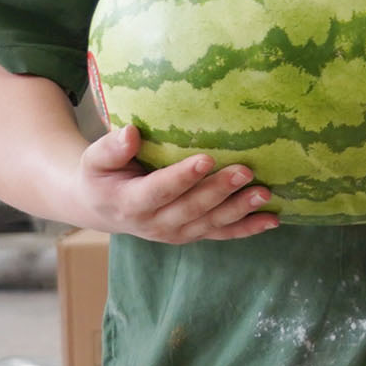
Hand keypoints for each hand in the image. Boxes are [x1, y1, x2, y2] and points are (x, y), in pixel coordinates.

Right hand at [76, 122, 277, 243]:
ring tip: (264, 193)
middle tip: (245, 171)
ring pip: (211, 223)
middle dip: (220, 191)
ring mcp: (176, 232)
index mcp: (130, 203)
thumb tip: (130, 131)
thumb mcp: (94, 159)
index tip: (206, 159)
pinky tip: (271, 220)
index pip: (159, 190)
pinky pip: (221, 234)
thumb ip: (110, 148)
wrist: (100, 207)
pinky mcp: (191, 234)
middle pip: (192, 208)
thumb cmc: (100, 175)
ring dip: (240, 210)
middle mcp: (155, 223)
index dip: (182, 177)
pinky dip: (247, 229)